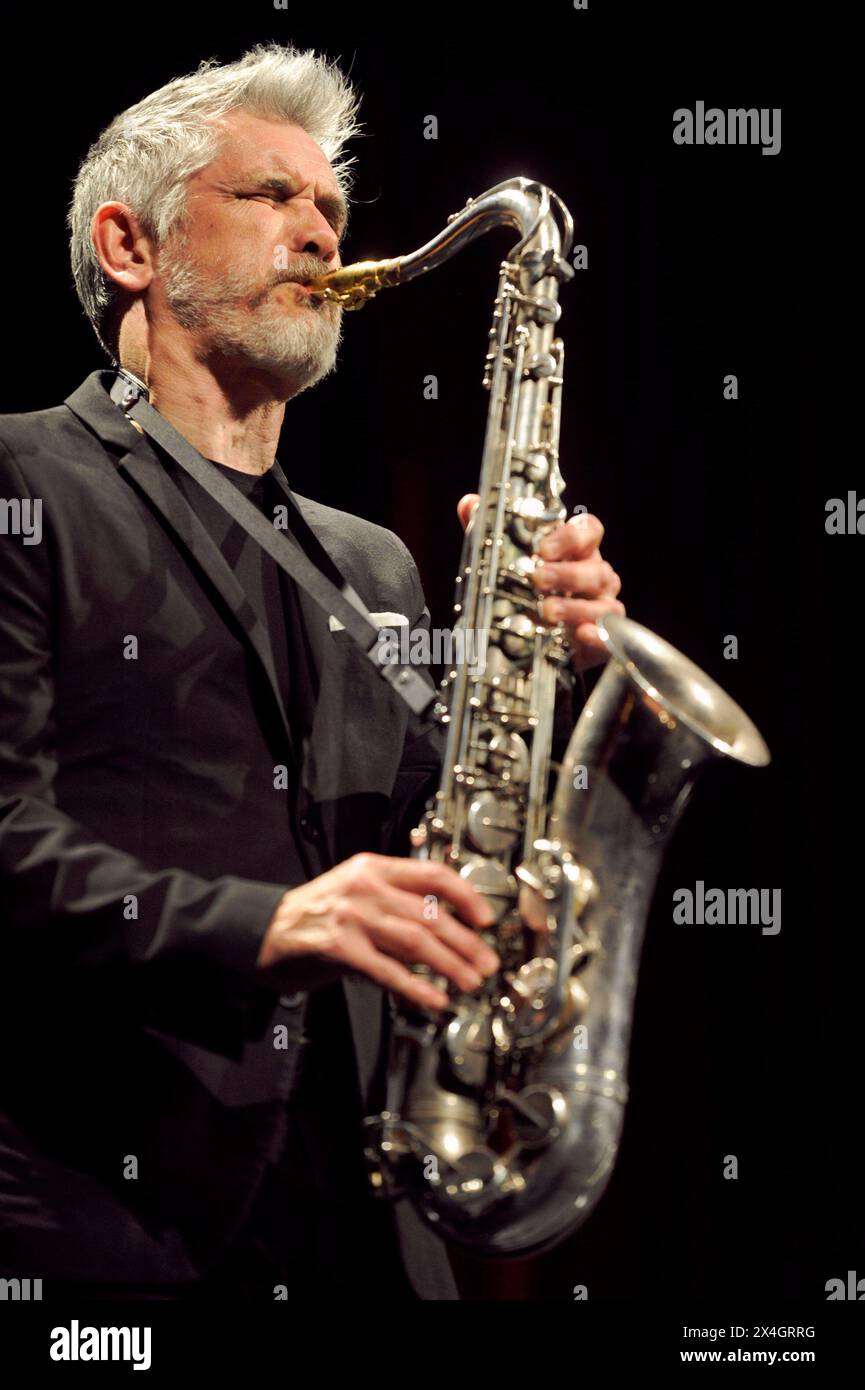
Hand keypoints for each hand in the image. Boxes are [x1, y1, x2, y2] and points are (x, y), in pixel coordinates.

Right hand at [257, 852, 500, 1010]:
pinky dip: (415, 986)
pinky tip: (434, 998)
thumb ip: (397, 901)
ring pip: (415, 940)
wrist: (263, 928)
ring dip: (449, 965)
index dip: (466, 897)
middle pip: (431, 913)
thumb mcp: (357, 892)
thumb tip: (447, 926)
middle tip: (486, 963)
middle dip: (466, 942)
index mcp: (374, 867)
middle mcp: (365, 887)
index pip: (432, 875)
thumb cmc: (316, 914)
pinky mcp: (338, 947)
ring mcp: (351, 916)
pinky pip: (387, 969)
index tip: (486, 919)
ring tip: (469, 981)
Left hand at [457, 495, 624, 672]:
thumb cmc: (531, 595)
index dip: (570, 536)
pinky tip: (580, 635)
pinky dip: (597, 635)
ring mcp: (604, 607)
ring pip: (603, 601)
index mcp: (579, 553)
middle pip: (596, 568)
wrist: (541, 643)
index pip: (589, 531)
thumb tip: (469, 504)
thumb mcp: (510, 564)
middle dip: (566, 573)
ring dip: (574, 606)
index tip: (543, 548)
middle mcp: (597, 577)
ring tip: (546, 611)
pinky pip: (608, 635)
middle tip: (537, 578)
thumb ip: (492, 533)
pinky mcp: (605, 637)